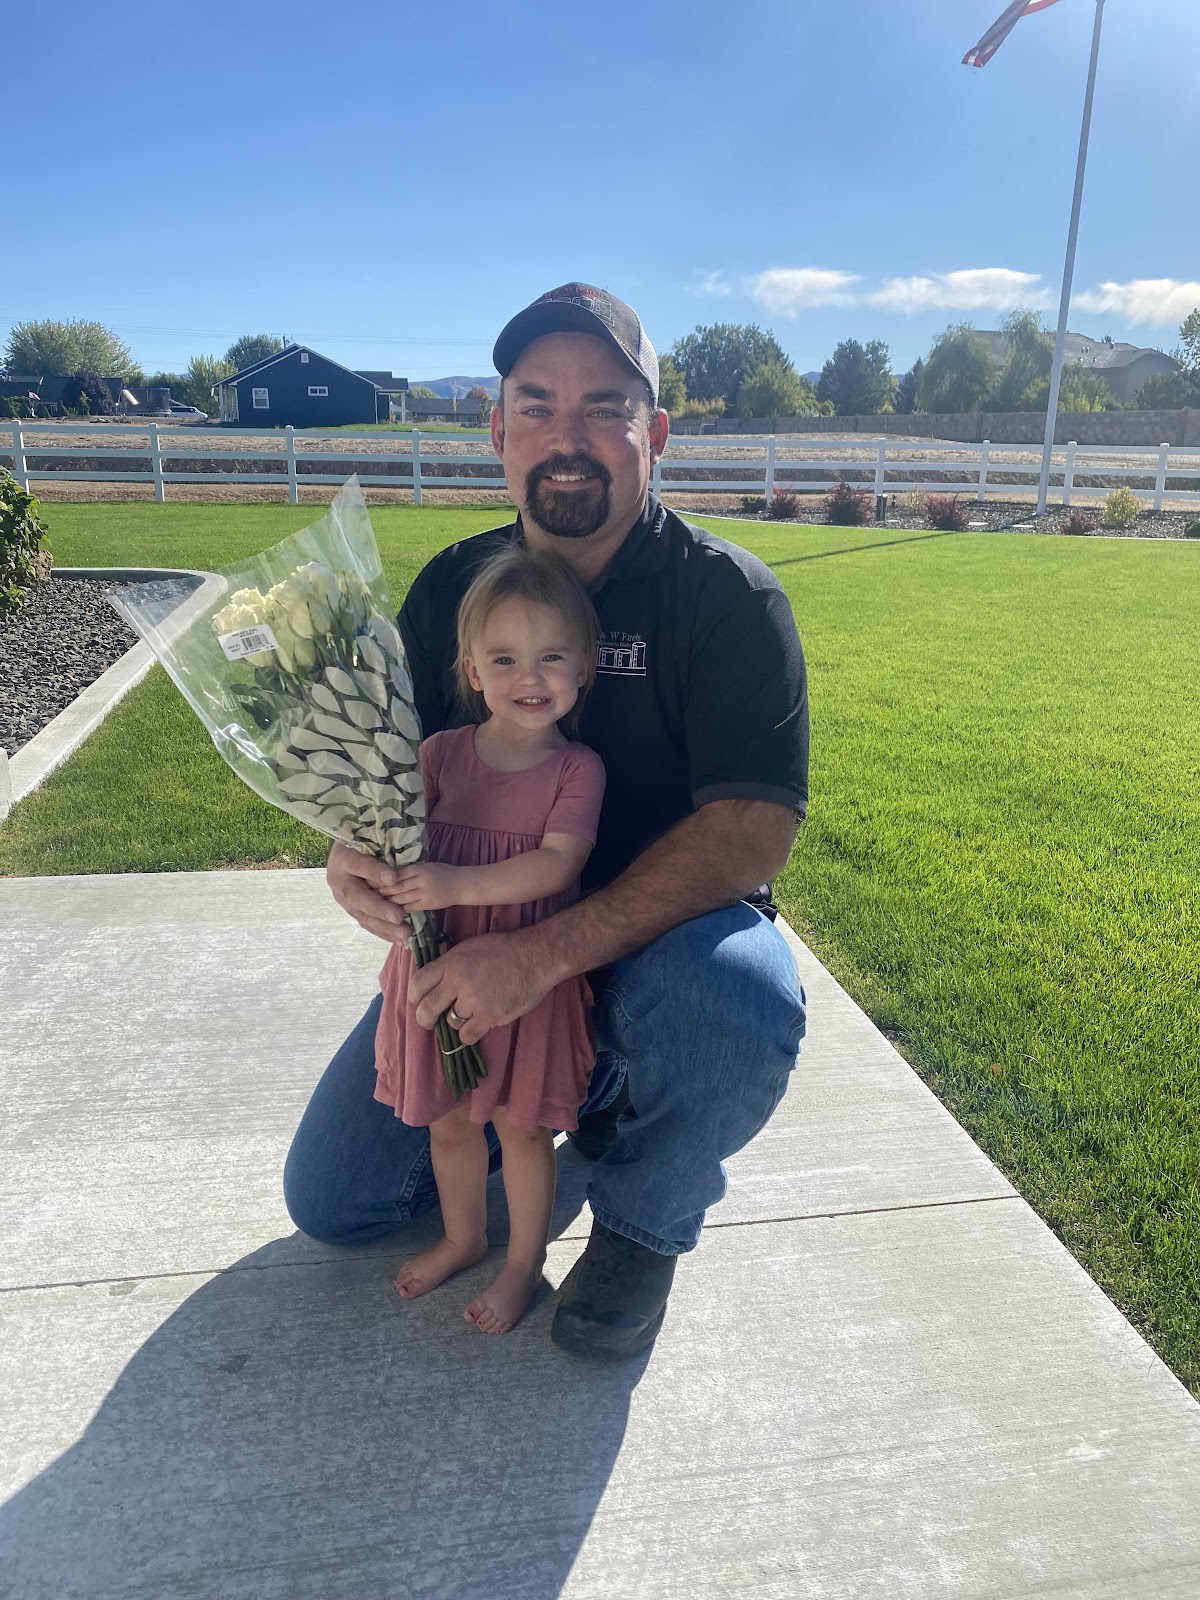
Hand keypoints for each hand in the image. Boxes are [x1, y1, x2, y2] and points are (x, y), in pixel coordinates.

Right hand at [326, 841, 410, 944]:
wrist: (345, 852)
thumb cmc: (362, 842)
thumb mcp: (368, 841)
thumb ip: (380, 852)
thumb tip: (394, 875)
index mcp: (343, 859)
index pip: (358, 864)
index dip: (374, 872)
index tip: (393, 878)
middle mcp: (339, 882)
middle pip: (359, 898)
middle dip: (379, 909)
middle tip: (399, 917)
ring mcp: (344, 899)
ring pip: (363, 915)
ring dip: (384, 927)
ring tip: (404, 933)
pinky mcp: (352, 910)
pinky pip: (367, 923)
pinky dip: (384, 932)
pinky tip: (400, 939)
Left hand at [379, 862, 460, 912]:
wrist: (461, 885)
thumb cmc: (443, 872)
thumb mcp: (427, 866)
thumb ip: (411, 870)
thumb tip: (390, 874)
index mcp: (420, 868)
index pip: (397, 873)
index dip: (383, 878)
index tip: (371, 880)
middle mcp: (421, 880)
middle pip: (397, 886)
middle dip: (382, 890)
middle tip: (369, 893)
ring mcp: (424, 893)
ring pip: (401, 898)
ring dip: (388, 901)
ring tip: (377, 902)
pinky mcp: (428, 904)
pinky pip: (409, 908)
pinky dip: (399, 909)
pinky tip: (390, 911)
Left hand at [407, 928, 560, 1043]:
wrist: (537, 956)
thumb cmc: (506, 948)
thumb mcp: (471, 946)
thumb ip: (451, 962)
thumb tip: (434, 979)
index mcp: (451, 962)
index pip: (418, 982)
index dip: (414, 996)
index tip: (416, 1001)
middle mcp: (458, 981)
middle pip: (427, 1007)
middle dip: (424, 1018)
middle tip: (428, 1021)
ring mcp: (474, 1000)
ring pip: (450, 1022)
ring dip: (457, 1020)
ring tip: (469, 1014)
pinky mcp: (490, 1016)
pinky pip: (468, 1035)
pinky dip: (469, 1033)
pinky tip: (476, 1026)